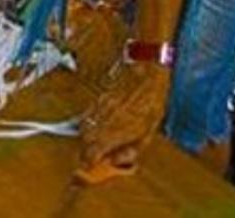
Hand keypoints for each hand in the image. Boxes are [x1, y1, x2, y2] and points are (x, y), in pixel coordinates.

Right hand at [78, 61, 170, 182]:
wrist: (145, 69)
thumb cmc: (151, 99)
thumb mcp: (149, 130)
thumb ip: (132, 148)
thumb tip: (119, 159)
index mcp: (115, 131)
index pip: (91, 153)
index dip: (89, 162)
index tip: (92, 166)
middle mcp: (102, 119)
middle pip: (84, 140)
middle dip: (87, 149)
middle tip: (96, 154)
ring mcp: (98, 107)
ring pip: (84, 127)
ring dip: (89, 136)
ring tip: (99, 140)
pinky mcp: (98, 97)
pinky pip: (88, 114)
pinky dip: (91, 122)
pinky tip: (101, 124)